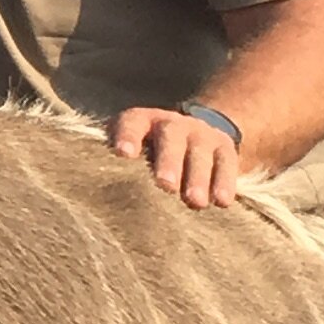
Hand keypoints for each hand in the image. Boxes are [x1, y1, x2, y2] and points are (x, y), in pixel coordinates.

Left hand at [111, 104, 245, 208]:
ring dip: (198, 177)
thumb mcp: (134, 152)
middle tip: (165, 185)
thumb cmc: (149, 155)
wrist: (195, 134)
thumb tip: (96, 202)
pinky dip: (225, 182)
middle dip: (168, 161)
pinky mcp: (224, 149)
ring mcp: (201, 134)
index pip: (133, 122)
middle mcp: (172, 124)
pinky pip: (227, 163)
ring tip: (195, 202)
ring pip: (200, 152)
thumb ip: (118, 168)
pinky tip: (222, 202)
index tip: (123, 154)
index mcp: (143, 121)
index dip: (128, 135)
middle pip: (171, 137)